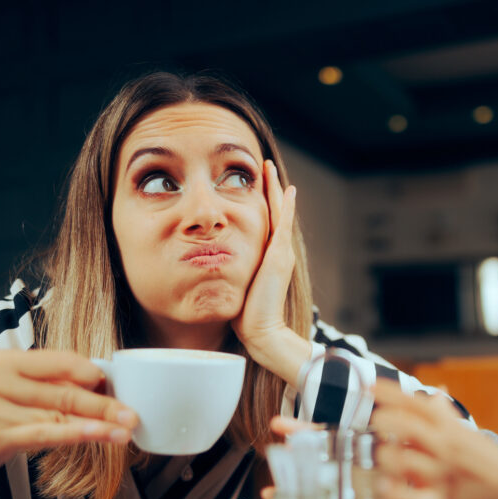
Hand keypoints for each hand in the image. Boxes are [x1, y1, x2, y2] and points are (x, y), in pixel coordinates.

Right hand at [0, 350, 137, 498]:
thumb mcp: (9, 388)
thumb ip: (46, 383)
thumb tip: (99, 384)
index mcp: (7, 360)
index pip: (61, 360)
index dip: (94, 374)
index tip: (121, 386)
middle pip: (65, 390)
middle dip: (104, 403)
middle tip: (133, 413)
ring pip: (58, 414)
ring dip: (97, 423)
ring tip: (125, 430)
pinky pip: (43, 434)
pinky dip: (74, 435)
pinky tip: (97, 436)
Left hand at [232, 161, 309, 382]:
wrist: (260, 331)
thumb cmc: (244, 316)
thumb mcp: (235, 287)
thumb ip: (229, 274)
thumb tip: (211, 268)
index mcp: (267, 259)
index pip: (264, 224)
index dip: (260, 203)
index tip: (253, 185)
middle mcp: (277, 253)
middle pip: (274, 213)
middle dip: (269, 189)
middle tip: (264, 167)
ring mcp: (281, 254)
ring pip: (279, 213)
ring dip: (275, 189)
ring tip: (269, 169)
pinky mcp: (279, 257)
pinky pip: (283, 224)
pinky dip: (285, 206)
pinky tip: (286, 189)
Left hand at [370, 380, 497, 498]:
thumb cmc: (491, 466)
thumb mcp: (470, 435)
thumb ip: (446, 415)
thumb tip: (434, 392)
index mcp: (452, 430)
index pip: (417, 404)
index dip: (390, 393)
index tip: (370, 386)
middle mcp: (446, 449)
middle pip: (407, 426)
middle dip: (384, 420)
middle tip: (378, 423)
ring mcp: (443, 476)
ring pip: (402, 460)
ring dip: (386, 456)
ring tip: (385, 457)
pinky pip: (409, 498)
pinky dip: (393, 491)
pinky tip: (386, 485)